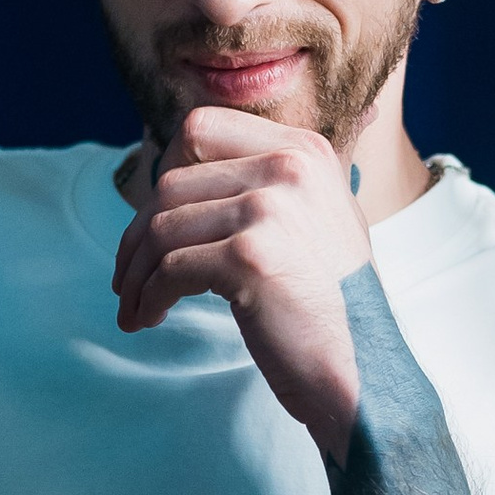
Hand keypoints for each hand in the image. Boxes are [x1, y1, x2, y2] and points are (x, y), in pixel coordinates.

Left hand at [112, 109, 372, 458]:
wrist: (363, 366)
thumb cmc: (333, 301)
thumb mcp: (317, 216)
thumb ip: (268, 181)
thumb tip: (180, 171)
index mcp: (303, 149)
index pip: (200, 128)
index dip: (164, 173)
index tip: (155, 219)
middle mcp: (289, 167)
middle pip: (171, 184)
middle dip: (138, 236)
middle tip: (130, 278)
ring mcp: (269, 209)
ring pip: (162, 229)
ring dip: (137, 274)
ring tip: (136, 306)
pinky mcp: (249, 256)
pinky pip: (169, 269)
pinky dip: (148, 297)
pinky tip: (150, 318)